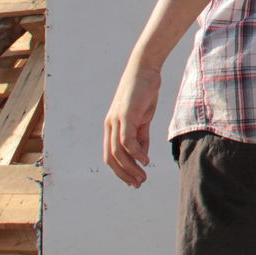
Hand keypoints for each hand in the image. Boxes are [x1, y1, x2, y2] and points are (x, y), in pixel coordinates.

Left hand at [103, 61, 161, 187]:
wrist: (145, 69)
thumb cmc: (144, 92)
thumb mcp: (142, 118)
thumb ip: (141, 135)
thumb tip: (141, 155)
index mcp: (112, 127)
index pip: (111, 156)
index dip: (121, 171)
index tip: (133, 181)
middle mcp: (110, 125)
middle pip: (111, 158)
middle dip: (124, 174)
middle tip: (138, 184)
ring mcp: (116, 120)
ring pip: (118, 152)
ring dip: (130, 168)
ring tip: (142, 177)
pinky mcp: (126, 115)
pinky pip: (127, 140)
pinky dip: (136, 153)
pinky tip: (145, 160)